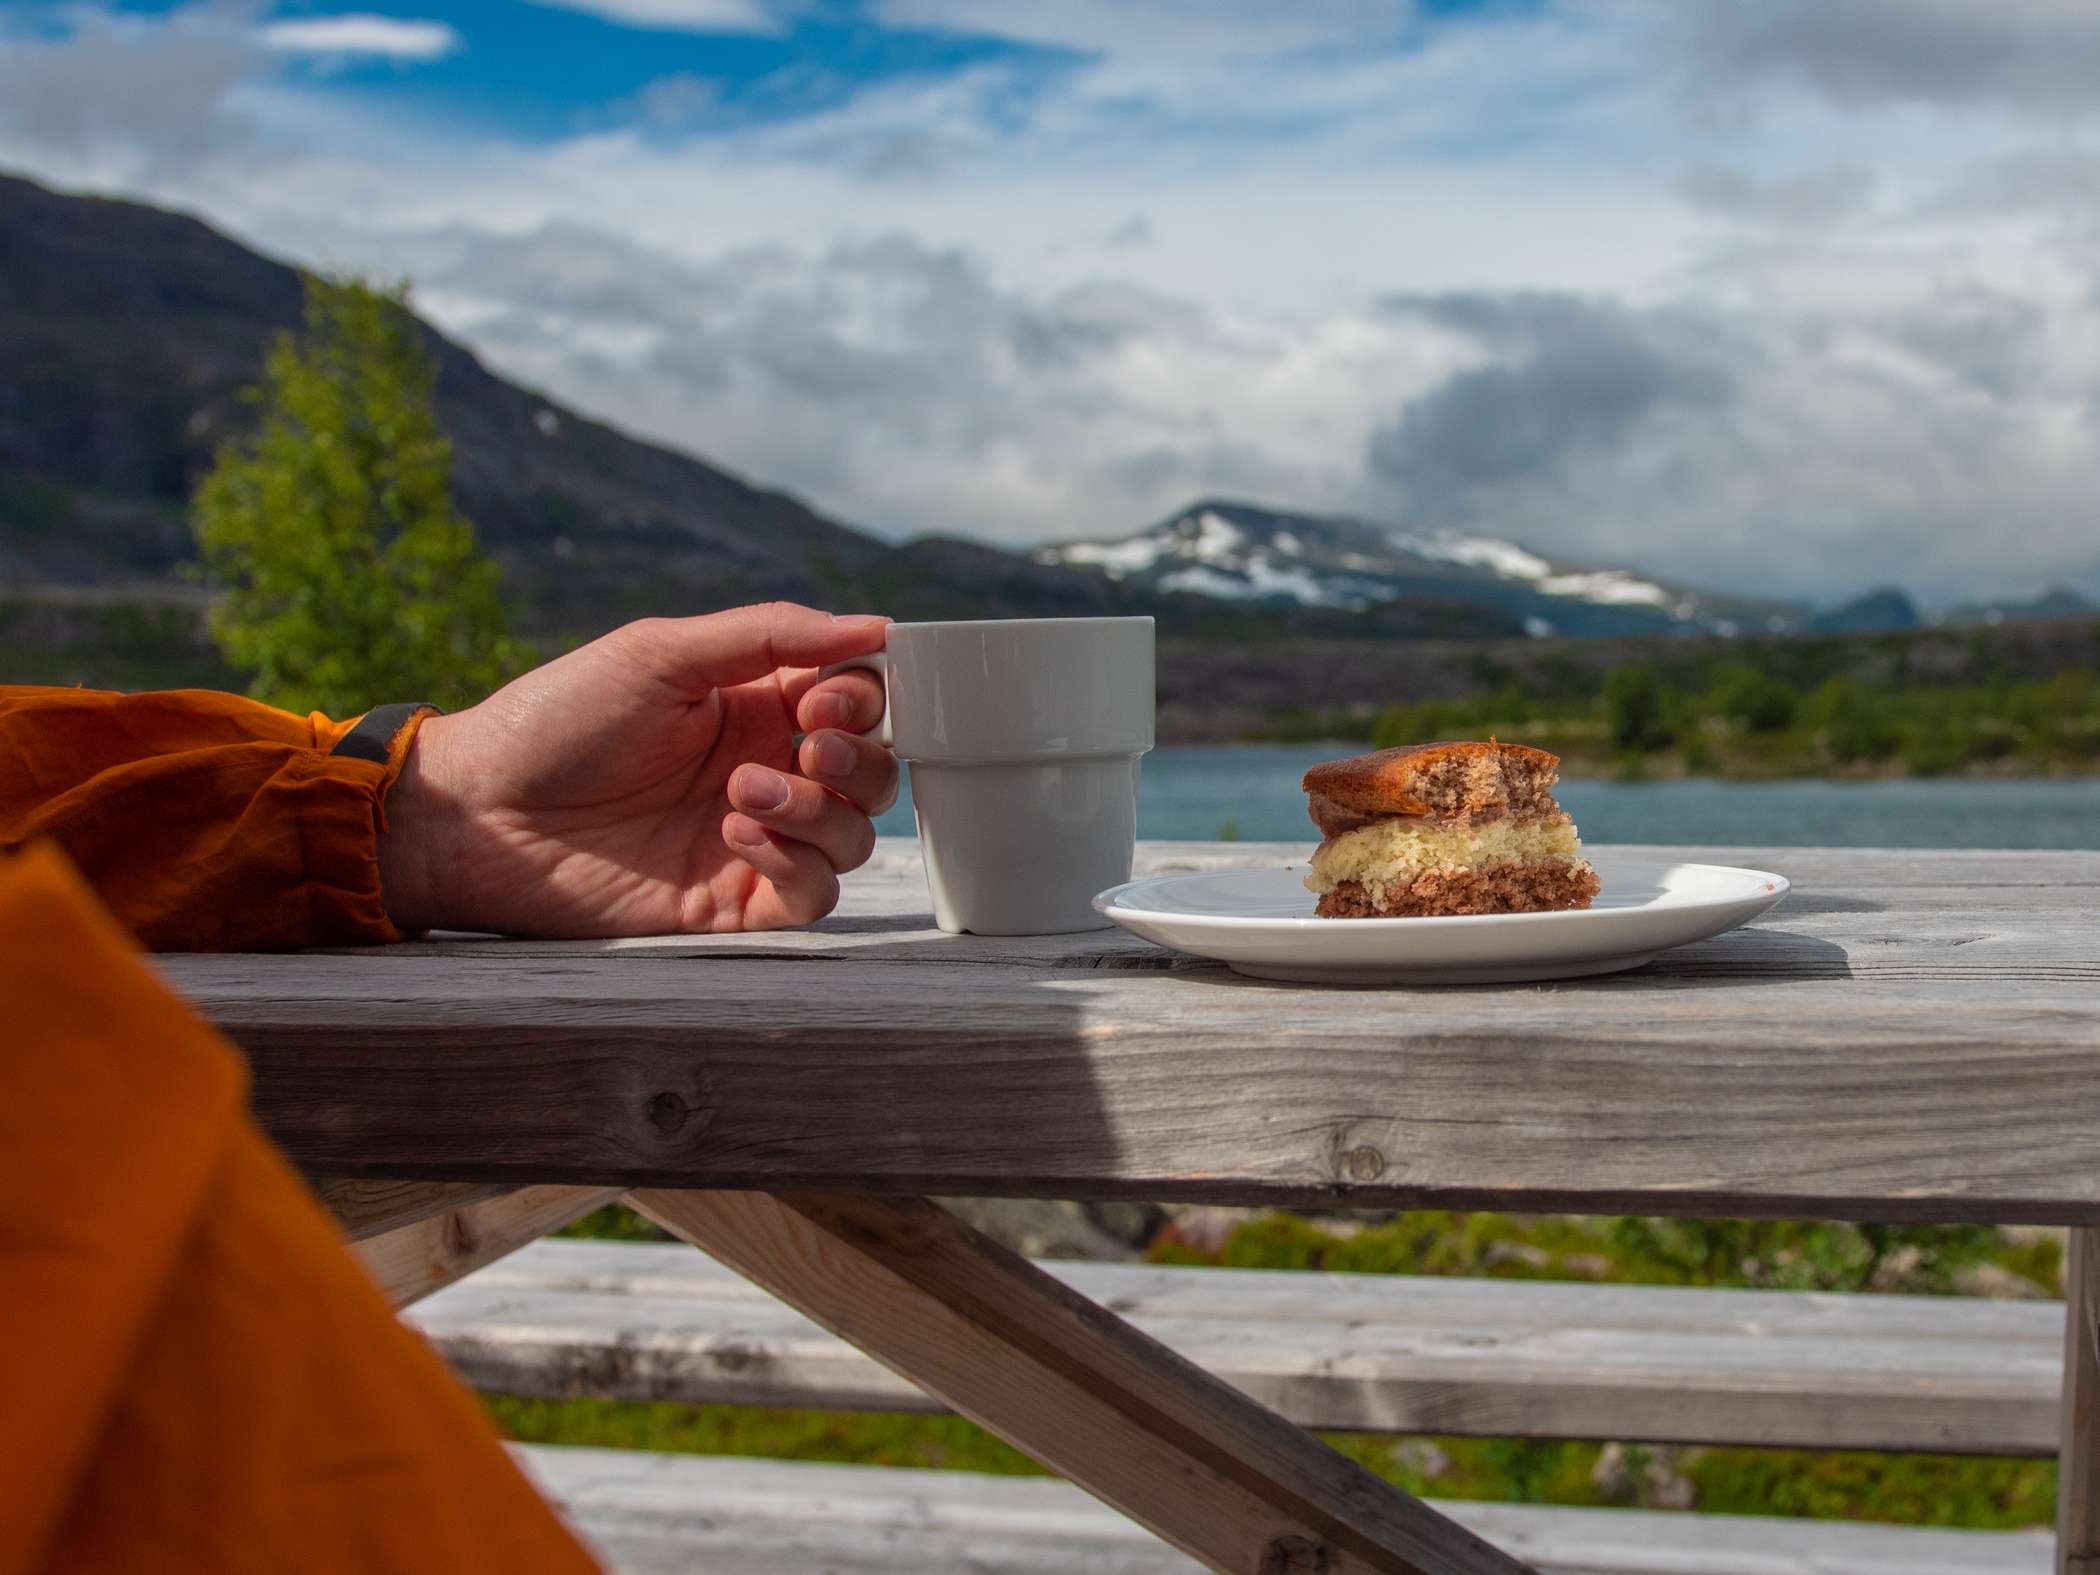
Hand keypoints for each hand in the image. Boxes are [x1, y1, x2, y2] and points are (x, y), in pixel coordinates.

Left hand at [376, 603, 896, 935]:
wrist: (478, 814)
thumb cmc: (555, 721)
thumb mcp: (659, 653)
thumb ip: (769, 634)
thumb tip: (876, 627)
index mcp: (755, 705)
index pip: (857, 700)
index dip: (863, 699)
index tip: (824, 699)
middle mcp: (767, 770)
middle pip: (873, 772)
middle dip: (858, 757)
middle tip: (810, 745)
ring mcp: (754, 841)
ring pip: (853, 836)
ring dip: (818, 808)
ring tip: (740, 791)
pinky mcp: (734, 904)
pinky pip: (814, 895)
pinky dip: (796, 862)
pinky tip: (736, 831)